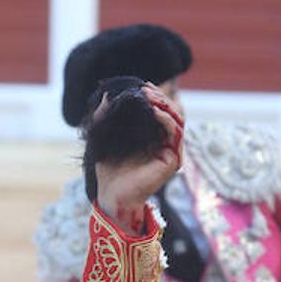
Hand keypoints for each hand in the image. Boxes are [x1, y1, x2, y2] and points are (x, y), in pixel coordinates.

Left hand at [95, 85, 184, 234]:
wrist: (111, 195)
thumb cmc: (108, 171)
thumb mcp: (103, 138)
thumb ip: (104, 118)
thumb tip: (106, 96)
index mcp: (153, 138)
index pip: (160, 111)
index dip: (154, 96)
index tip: (142, 86)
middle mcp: (165, 144)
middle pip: (171, 112)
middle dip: (159, 97)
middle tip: (145, 88)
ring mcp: (171, 152)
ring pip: (176, 119)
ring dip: (164, 104)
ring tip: (148, 96)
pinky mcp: (174, 160)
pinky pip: (175, 133)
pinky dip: (166, 119)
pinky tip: (154, 111)